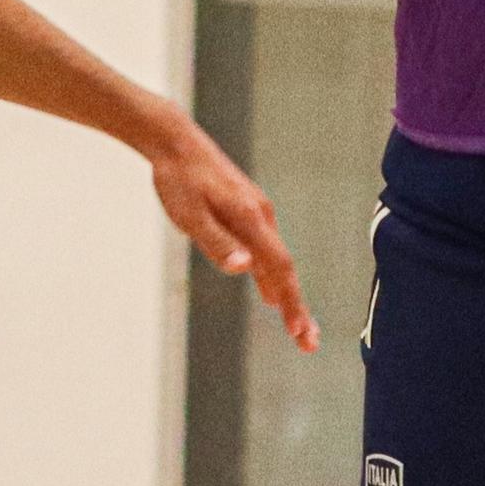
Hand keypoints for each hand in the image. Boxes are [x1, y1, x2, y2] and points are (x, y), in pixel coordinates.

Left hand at [148, 122, 319, 352]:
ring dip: (288, 296)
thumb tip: (244, 269)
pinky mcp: (248, 212)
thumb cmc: (178, 180)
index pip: (279, 268)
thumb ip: (217, 243)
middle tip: (309, 344)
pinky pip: (266, 250)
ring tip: (298, 328)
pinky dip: (272, 276)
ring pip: (277, 261)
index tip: (299, 332)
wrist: (175, 141)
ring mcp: (257, 214)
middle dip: (298, 309)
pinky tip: (271, 295)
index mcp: (251, 219)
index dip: (291, 302)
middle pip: (285, 270)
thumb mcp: (189, 216)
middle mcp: (262, 217)